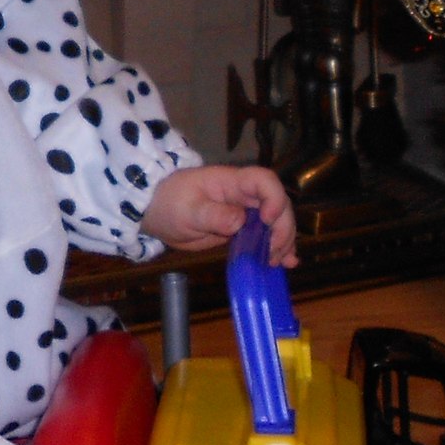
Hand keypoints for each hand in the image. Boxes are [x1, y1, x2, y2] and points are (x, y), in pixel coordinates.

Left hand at [140, 165, 298, 266]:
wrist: (156, 212)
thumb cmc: (169, 203)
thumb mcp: (187, 210)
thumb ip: (213, 215)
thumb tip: (240, 221)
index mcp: (231, 182)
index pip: (264, 181)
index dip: (273, 199)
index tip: (267, 221)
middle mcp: (244, 196)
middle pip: (277, 204)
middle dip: (282, 227)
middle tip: (273, 252)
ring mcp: (245, 212)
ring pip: (276, 221)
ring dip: (283, 240)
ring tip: (279, 262)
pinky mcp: (242, 229)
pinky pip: (265, 236)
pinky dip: (278, 248)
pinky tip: (287, 263)